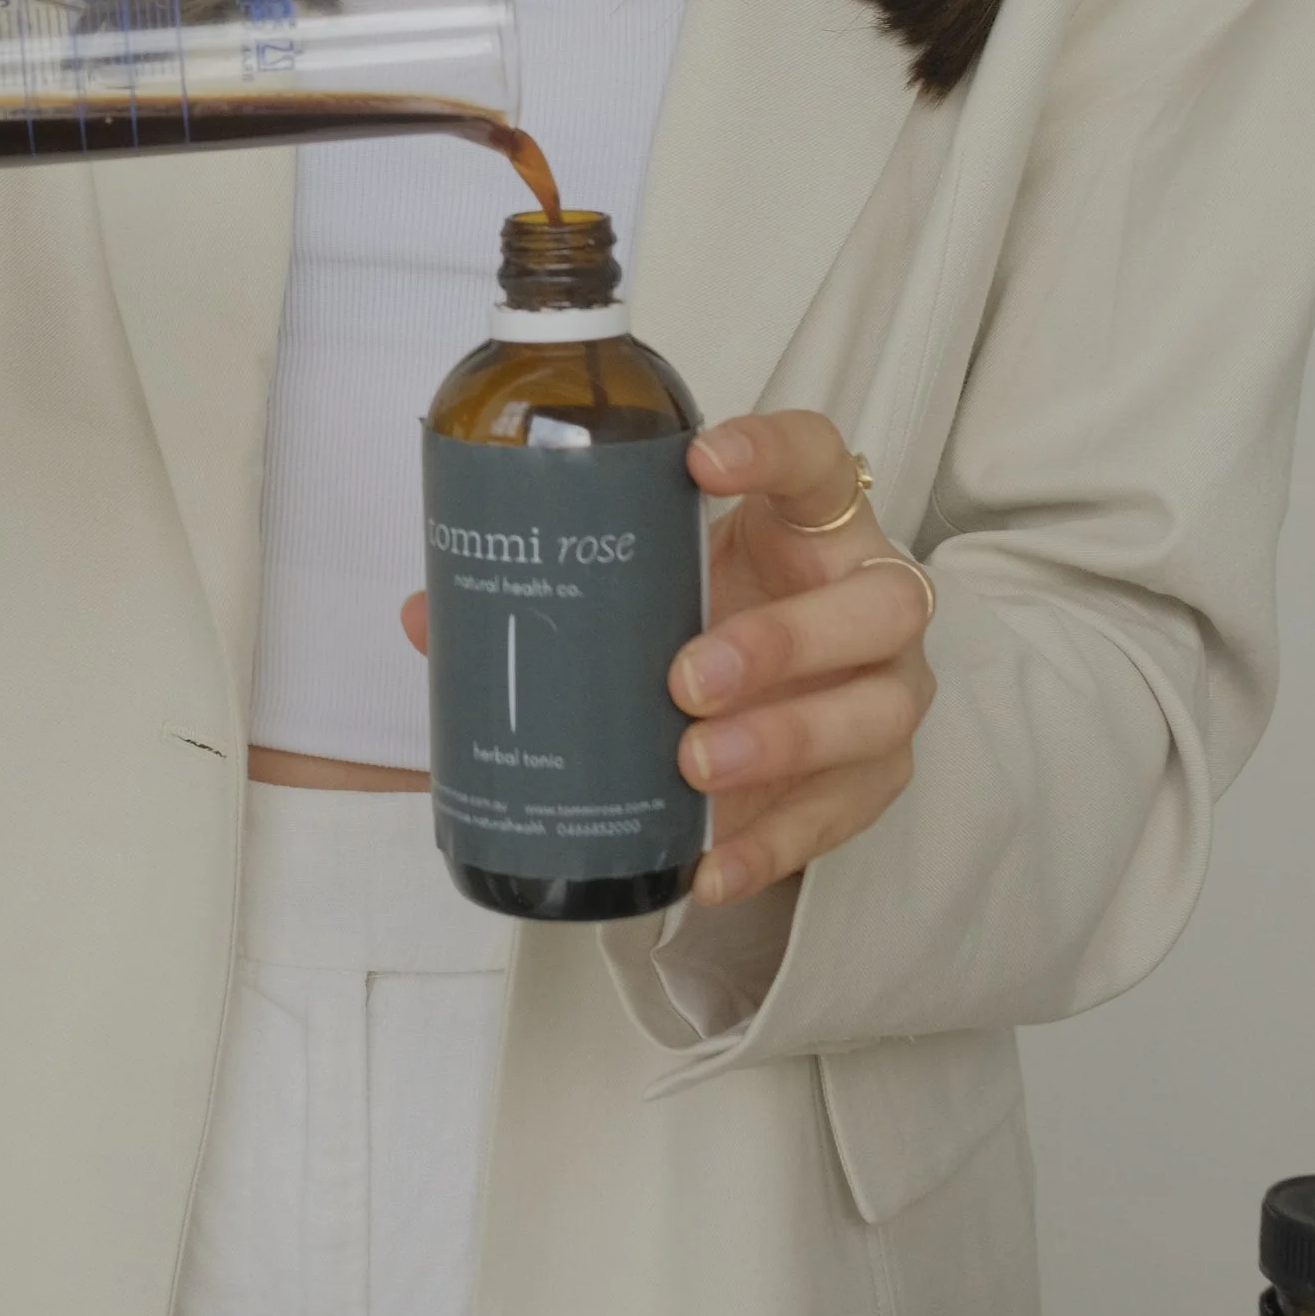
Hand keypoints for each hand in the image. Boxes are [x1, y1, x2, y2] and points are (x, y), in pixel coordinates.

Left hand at [397, 409, 932, 909]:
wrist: (763, 696)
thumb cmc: (705, 612)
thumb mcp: (646, 584)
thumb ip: (556, 591)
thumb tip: (429, 616)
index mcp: (812, 520)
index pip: (818, 457)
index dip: (772, 451)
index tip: (699, 462)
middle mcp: (869, 597)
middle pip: (878, 601)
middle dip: (784, 641)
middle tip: (685, 676)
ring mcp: (885, 690)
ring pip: (876, 711)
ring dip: (785, 740)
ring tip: (694, 765)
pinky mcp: (873, 776)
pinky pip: (841, 815)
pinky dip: (772, 844)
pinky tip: (710, 863)